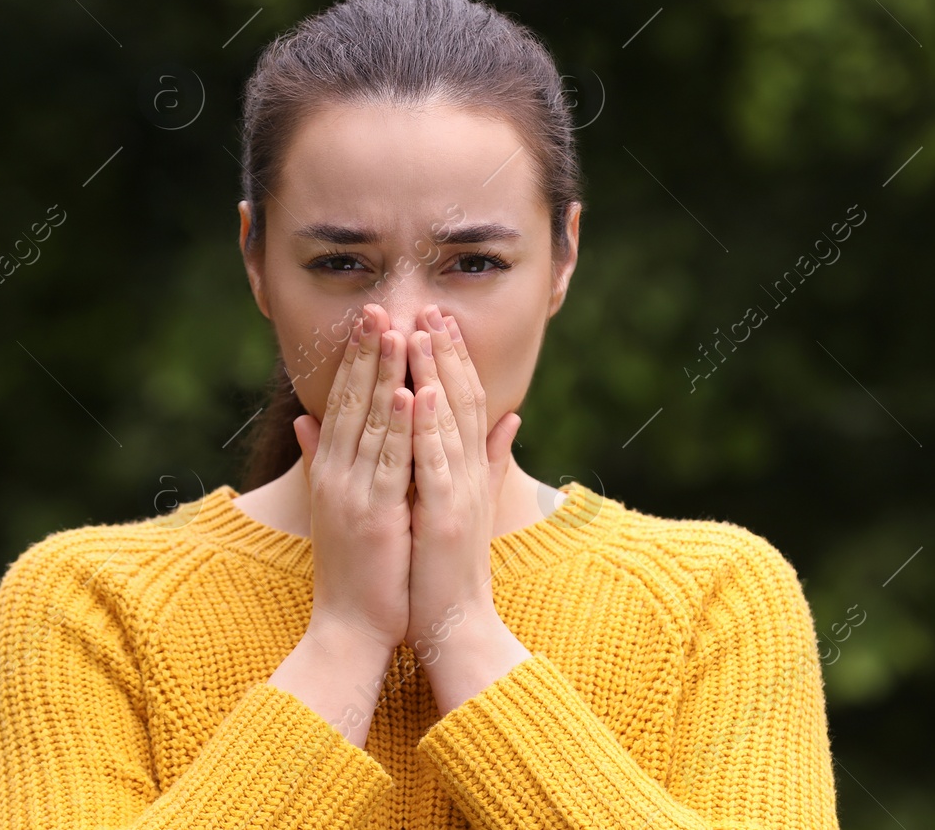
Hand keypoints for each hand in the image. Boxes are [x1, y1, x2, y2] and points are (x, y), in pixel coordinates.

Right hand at [292, 303, 415, 652]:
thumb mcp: (331, 504)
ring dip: (384, 375)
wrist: (347, 628)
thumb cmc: (349, 570)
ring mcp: (354, 493)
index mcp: (329, 469)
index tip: (370, 319)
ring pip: (371, 423)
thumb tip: (303, 418)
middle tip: (377, 306)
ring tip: (396, 331)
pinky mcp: (376, 516)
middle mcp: (336, 474)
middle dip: (367, 352)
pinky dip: (400, 427)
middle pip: (351, 401)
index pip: (341, 402)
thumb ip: (318, 458)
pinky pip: (391, 464)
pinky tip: (410, 394)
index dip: (355, 359)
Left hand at [404, 304, 520, 658]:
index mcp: (469, 471)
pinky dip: (431, 426)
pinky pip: (437, 463)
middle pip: (462, 400)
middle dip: (446, 352)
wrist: (456, 628)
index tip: (438, 320)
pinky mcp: (446, 517)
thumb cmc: (448, 571)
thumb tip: (511, 419)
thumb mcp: (466, 505)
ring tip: (423, 332)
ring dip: (438, 373)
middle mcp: (470, 474)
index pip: (465, 402)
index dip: (453, 359)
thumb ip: (487, 461)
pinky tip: (422, 392)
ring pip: (450, 421)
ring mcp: (460, 494)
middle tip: (432, 307)